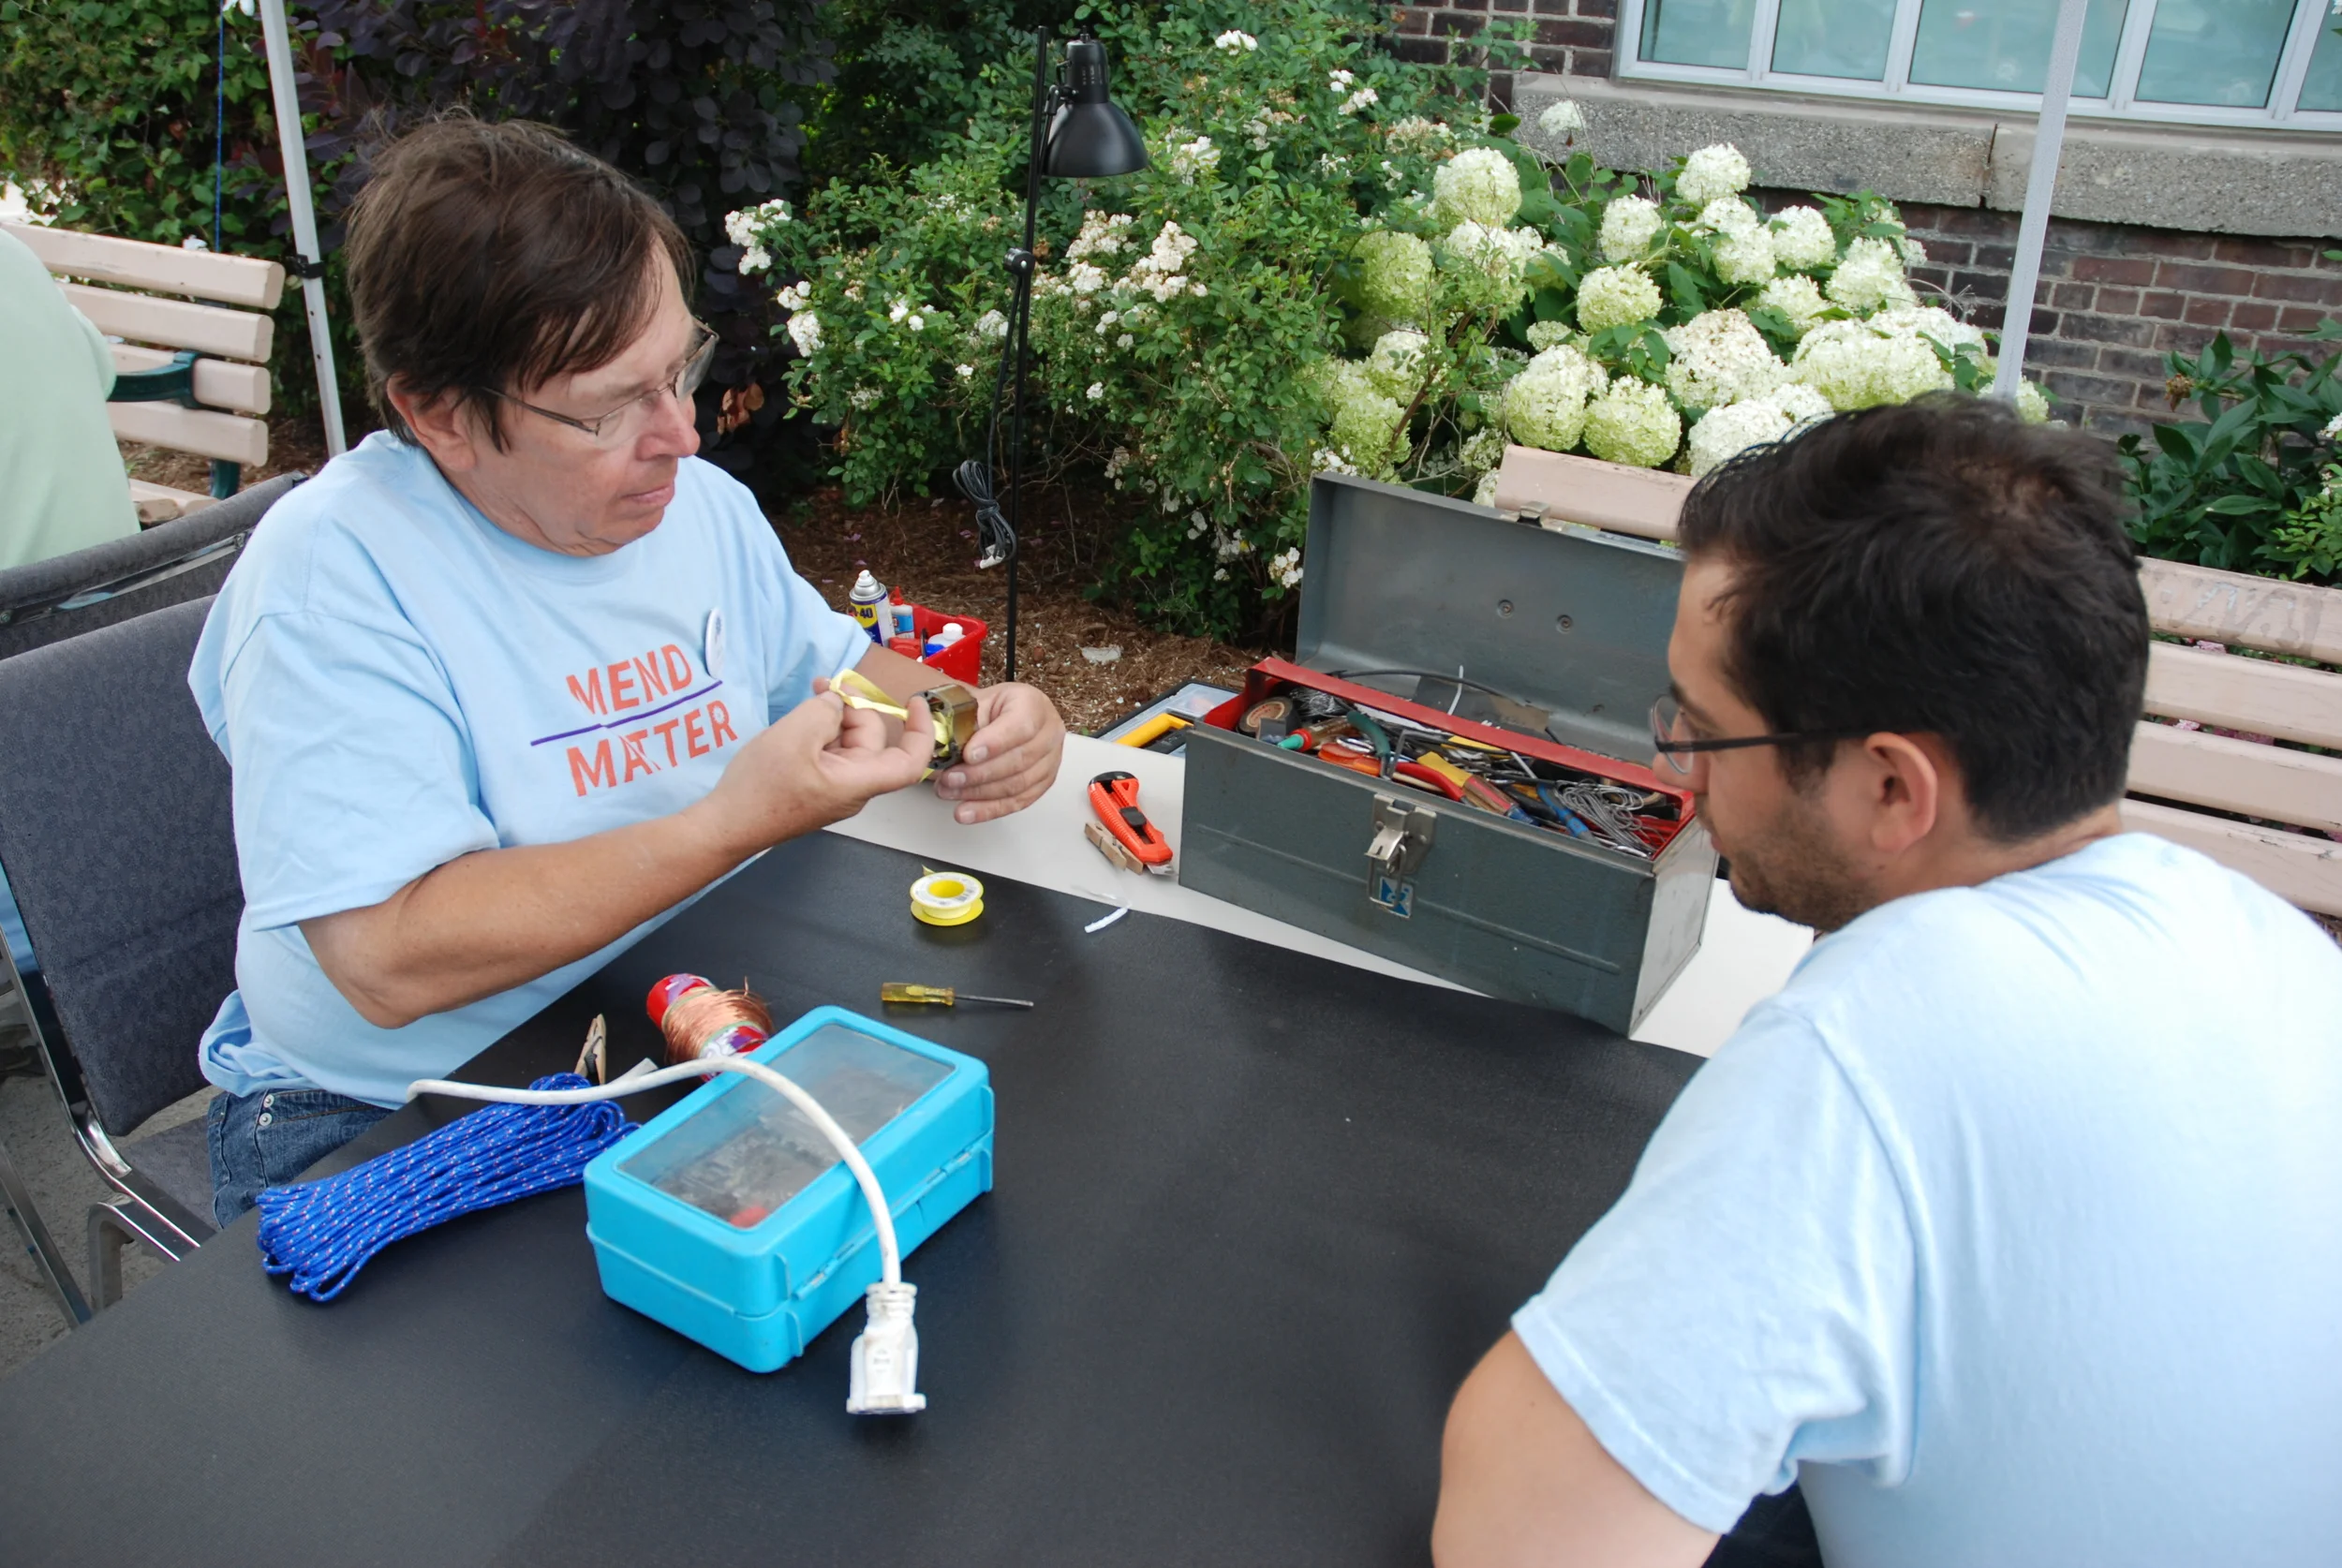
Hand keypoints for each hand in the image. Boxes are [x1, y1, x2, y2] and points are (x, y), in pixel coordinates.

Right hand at [692, 686, 932, 857]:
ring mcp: (833, 789)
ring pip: (847, 743)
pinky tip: (797, 722)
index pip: (909, 763)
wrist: (726, 825)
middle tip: (823, 685)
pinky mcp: (815, 786)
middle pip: (870, 741)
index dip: (921, 731)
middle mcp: (853, 789)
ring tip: (806, 700)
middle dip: (851, 708)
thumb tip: (837, 701)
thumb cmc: (760, 788)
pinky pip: (828, 753)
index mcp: (857, 783)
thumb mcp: (793, 735)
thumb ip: (824, 710)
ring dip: (831, 718)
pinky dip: (819, 732)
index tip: (915, 703)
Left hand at [932, 681, 1064, 823]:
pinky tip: (966, 811)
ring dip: (980, 793)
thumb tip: (943, 745)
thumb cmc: (987, 711)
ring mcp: (1051, 760)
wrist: (998, 719)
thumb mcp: (973, 703)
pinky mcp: (1043, 783)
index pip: (1021, 726)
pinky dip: (989, 809)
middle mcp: (1049, 731)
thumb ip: (963, 722)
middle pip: (1020, 759)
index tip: (968, 755)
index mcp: (1033, 703)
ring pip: (1019, 784)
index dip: (995, 743)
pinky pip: (1018, 802)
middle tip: (950, 778)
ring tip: (950, 793)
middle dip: (980, 773)